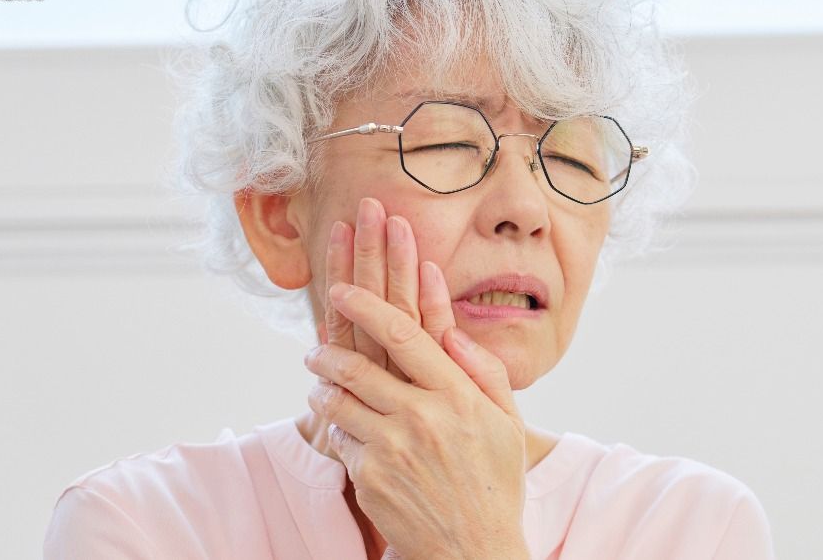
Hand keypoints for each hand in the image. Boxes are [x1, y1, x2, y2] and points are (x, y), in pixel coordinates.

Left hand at [304, 224, 529, 558]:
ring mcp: (391, 449)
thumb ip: (483, 369)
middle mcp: (422, 417)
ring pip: (337, 400)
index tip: (342, 289)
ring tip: (320, 384)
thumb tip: (450, 328)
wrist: (475, 550)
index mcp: (459, 395)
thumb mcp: (508, 422)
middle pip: (356, 365)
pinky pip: (340, 439)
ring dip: (322, 386)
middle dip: (326, 348)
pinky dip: (339, 429)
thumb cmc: (495, 481)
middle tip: (315, 345)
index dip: (366, 304)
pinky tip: (348, 430)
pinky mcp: (368, 478)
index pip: (403, 333)